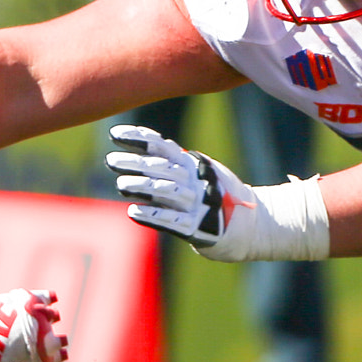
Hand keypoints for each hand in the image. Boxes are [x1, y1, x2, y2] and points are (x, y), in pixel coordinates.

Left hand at [106, 125, 256, 259]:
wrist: (251, 225)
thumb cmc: (214, 196)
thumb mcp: (197, 172)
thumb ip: (171, 162)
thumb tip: (138, 147)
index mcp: (191, 165)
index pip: (163, 147)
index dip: (140, 138)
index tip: (115, 133)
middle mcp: (194, 181)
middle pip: (161, 168)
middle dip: (135, 163)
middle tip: (111, 159)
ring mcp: (196, 204)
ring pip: (167, 192)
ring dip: (143, 187)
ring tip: (121, 185)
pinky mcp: (197, 228)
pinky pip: (173, 221)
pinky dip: (153, 216)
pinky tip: (134, 212)